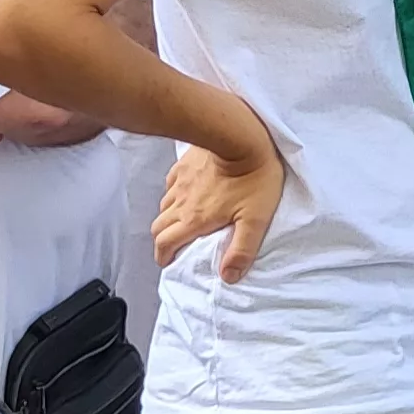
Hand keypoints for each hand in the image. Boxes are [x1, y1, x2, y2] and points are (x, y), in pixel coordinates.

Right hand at [156, 108, 286, 281]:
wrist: (243, 135)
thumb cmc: (254, 178)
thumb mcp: (255, 220)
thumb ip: (242, 250)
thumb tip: (228, 277)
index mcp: (194, 219)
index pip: (165, 243)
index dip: (162, 256)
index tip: (167, 262)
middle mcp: (181, 202)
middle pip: (159, 226)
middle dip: (162, 240)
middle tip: (171, 245)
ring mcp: (180, 181)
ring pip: (163, 205)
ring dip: (167, 217)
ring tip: (180, 221)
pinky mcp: (184, 163)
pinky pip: (170, 183)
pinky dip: (173, 194)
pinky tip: (184, 192)